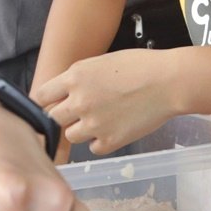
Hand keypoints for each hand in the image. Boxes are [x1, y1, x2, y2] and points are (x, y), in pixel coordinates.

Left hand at [33, 50, 184, 156]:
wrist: (169, 82)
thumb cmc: (140, 66)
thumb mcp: (100, 62)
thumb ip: (78, 79)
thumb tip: (64, 93)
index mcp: (74, 77)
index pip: (40, 96)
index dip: (45, 102)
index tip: (51, 105)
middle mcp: (79, 102)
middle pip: (52, 118)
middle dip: (61, 117)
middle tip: (77, 115)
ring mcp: (93, 124)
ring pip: (70, 136)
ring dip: (80, 130)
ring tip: (99, 121)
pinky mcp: (110, 141)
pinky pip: (93, 148)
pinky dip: (100, 142)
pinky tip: (114, 129)